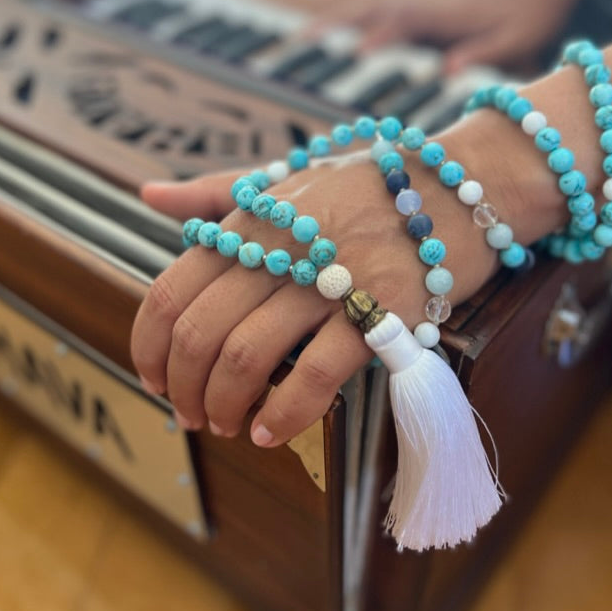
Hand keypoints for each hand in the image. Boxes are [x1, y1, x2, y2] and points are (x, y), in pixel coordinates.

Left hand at [131, 148, 498, 446]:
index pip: (172, 290)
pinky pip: (316, 374)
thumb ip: (216, 193)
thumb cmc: (368, 184)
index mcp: (251, 219)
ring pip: (247, 355)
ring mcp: (331, 277)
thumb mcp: (288, 178)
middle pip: (201, 332)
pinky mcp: (380, 308)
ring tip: (230, 426)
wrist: (462, 185)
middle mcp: (281, 246)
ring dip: (226, 405)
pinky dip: (284, 413)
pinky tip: (271, 432)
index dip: (150, 347)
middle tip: (192, 414)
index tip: (155, 378)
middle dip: (185, 387)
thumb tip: (149, 196)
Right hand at [309, 0, 575, 73]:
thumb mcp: (516, 41)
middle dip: (336, 22)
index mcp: (448, 15)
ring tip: (298, 37)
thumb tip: (448, 71)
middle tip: (298, 39)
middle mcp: (428, 6)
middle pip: (373, 8)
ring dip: (335, 19)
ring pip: (370, 8)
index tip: (355, 53)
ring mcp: (421, 6)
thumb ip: (481, 55)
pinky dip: (349, 20)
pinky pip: (377, 14)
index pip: (405, 22)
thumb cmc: (531, 16)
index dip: (379, 36)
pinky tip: (329, 35)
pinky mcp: (420, 11)